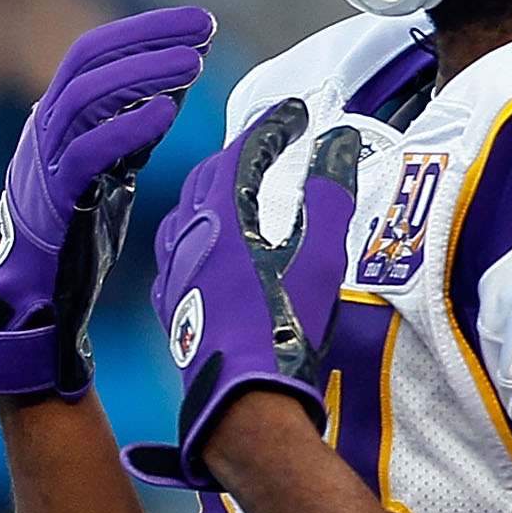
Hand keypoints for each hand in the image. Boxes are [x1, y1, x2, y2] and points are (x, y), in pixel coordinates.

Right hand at [0, 5, 214, 399]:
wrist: (36, 294)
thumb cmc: (77, 227)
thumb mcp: (111, 163)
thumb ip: (136, 120)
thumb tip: (183, 72)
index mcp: (54, 116)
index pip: (94, 53)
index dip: (144, 30)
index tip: (197, 22)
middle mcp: (42, 129)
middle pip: (87, 62)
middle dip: (148, 39)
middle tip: (202, 29)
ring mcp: (43, 162)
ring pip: (84, 97)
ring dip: (142, 73)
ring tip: (194, 63)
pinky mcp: (53, 200)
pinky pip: (86, 153)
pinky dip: (125, 128)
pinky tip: (165, 111)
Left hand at [124, 98, 360, 487]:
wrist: (242, 400)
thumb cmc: (285, 325)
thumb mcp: (321, 253)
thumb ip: (329, 193)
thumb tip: (338, 141)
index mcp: (221, 216)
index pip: (243, 152)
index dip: (271, 127)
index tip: (296, 112)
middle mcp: (188, 239)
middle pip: (207, 179)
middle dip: (239, 155)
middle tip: (268, 144)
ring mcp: (174, 274)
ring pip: (184, 216)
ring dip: (210, 194)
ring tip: (236, 190)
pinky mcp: (173, 309)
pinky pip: (175, 255)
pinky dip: (194, 235)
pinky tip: (205, 248)